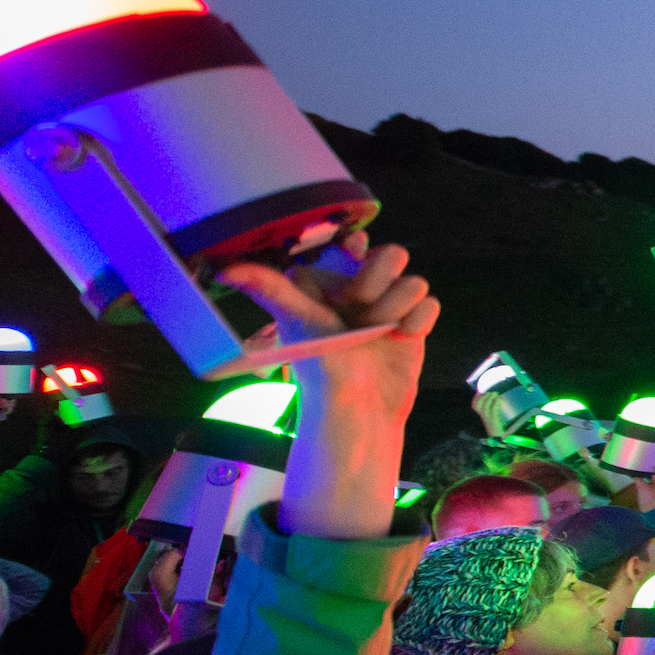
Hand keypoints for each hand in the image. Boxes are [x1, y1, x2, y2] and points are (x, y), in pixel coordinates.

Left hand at [220, 234, 436, 542]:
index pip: (350, 245)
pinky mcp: (412, 326)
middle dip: (378, 283)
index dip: (355, 251)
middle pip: (390, 255)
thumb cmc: (320, 366)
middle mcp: (356, 291)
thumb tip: (223, 269)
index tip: (355, 251)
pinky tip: (402, 338)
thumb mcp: (295, 320)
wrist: (358, 409)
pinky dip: (419, 322)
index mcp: (324, 284)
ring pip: (413, 281)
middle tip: (359, 309)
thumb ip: (269, 287)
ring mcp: (387, 308)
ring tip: (378, 333)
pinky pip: (431, 304)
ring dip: (397, 307)